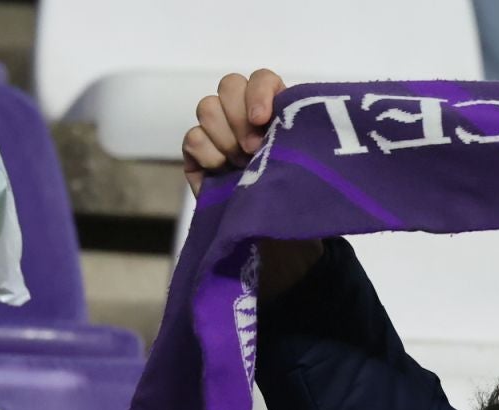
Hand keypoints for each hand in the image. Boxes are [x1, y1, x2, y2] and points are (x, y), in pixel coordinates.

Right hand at [181, 68, 323, 295]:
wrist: (281, 240)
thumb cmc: (299, 199)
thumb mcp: (306, 167)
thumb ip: (293, 136)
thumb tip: (279, 122)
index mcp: (276, 112)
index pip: (261, 79)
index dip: (259, 92)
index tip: (264, 119)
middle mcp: (244, 117)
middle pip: (228, 85)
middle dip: (240, 116)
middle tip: (254, 150)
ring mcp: (219, 134)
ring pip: (208, 107)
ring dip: (226, 136)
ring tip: (242, 163)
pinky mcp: (198, 156)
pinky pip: (192, 138)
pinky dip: (208, 153)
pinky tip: (224, 170)